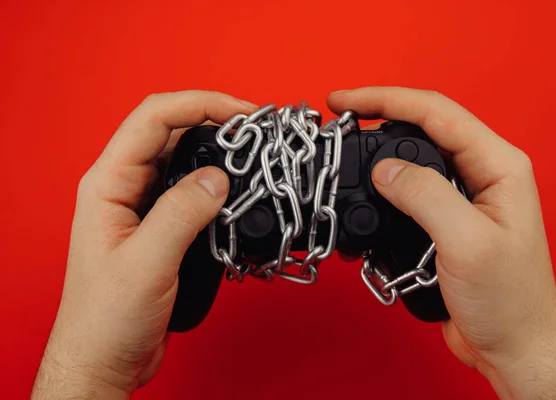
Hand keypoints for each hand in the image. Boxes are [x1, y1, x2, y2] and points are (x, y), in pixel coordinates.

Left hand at [31, 91, 256, 398]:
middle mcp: (125, 187)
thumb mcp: (146, 262)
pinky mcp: (163, 226)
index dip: (200, 104)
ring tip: (254, 154)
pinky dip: (219, 183)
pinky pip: (193, 190)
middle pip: (171, 131)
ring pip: (185, 159)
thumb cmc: (106, 318)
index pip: (154, 118)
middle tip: (256, 130)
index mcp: (108, 183)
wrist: (106, 358)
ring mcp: (144, 206)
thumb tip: (219, 177)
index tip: (242, 114)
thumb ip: (182, 213)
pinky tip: (238, 190)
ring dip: (219, 151)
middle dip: (215, 121)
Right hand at [328, 87, 555, 399]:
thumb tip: (384, 170)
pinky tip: (364, 196)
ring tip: (345, 154)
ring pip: (411, 159)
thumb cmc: (508, 300)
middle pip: (422, 127)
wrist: (512, 346)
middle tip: (339, 120)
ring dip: (377, 154)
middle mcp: (481, 174)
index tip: (345, 101)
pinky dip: (381, 191)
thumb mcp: (466, 242)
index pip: (436, 112)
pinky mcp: (444, 221)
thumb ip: (425, 196)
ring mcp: (462, 197)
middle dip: (378, 117)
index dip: (386, 99)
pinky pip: (408, 193)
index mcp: (498, 165)